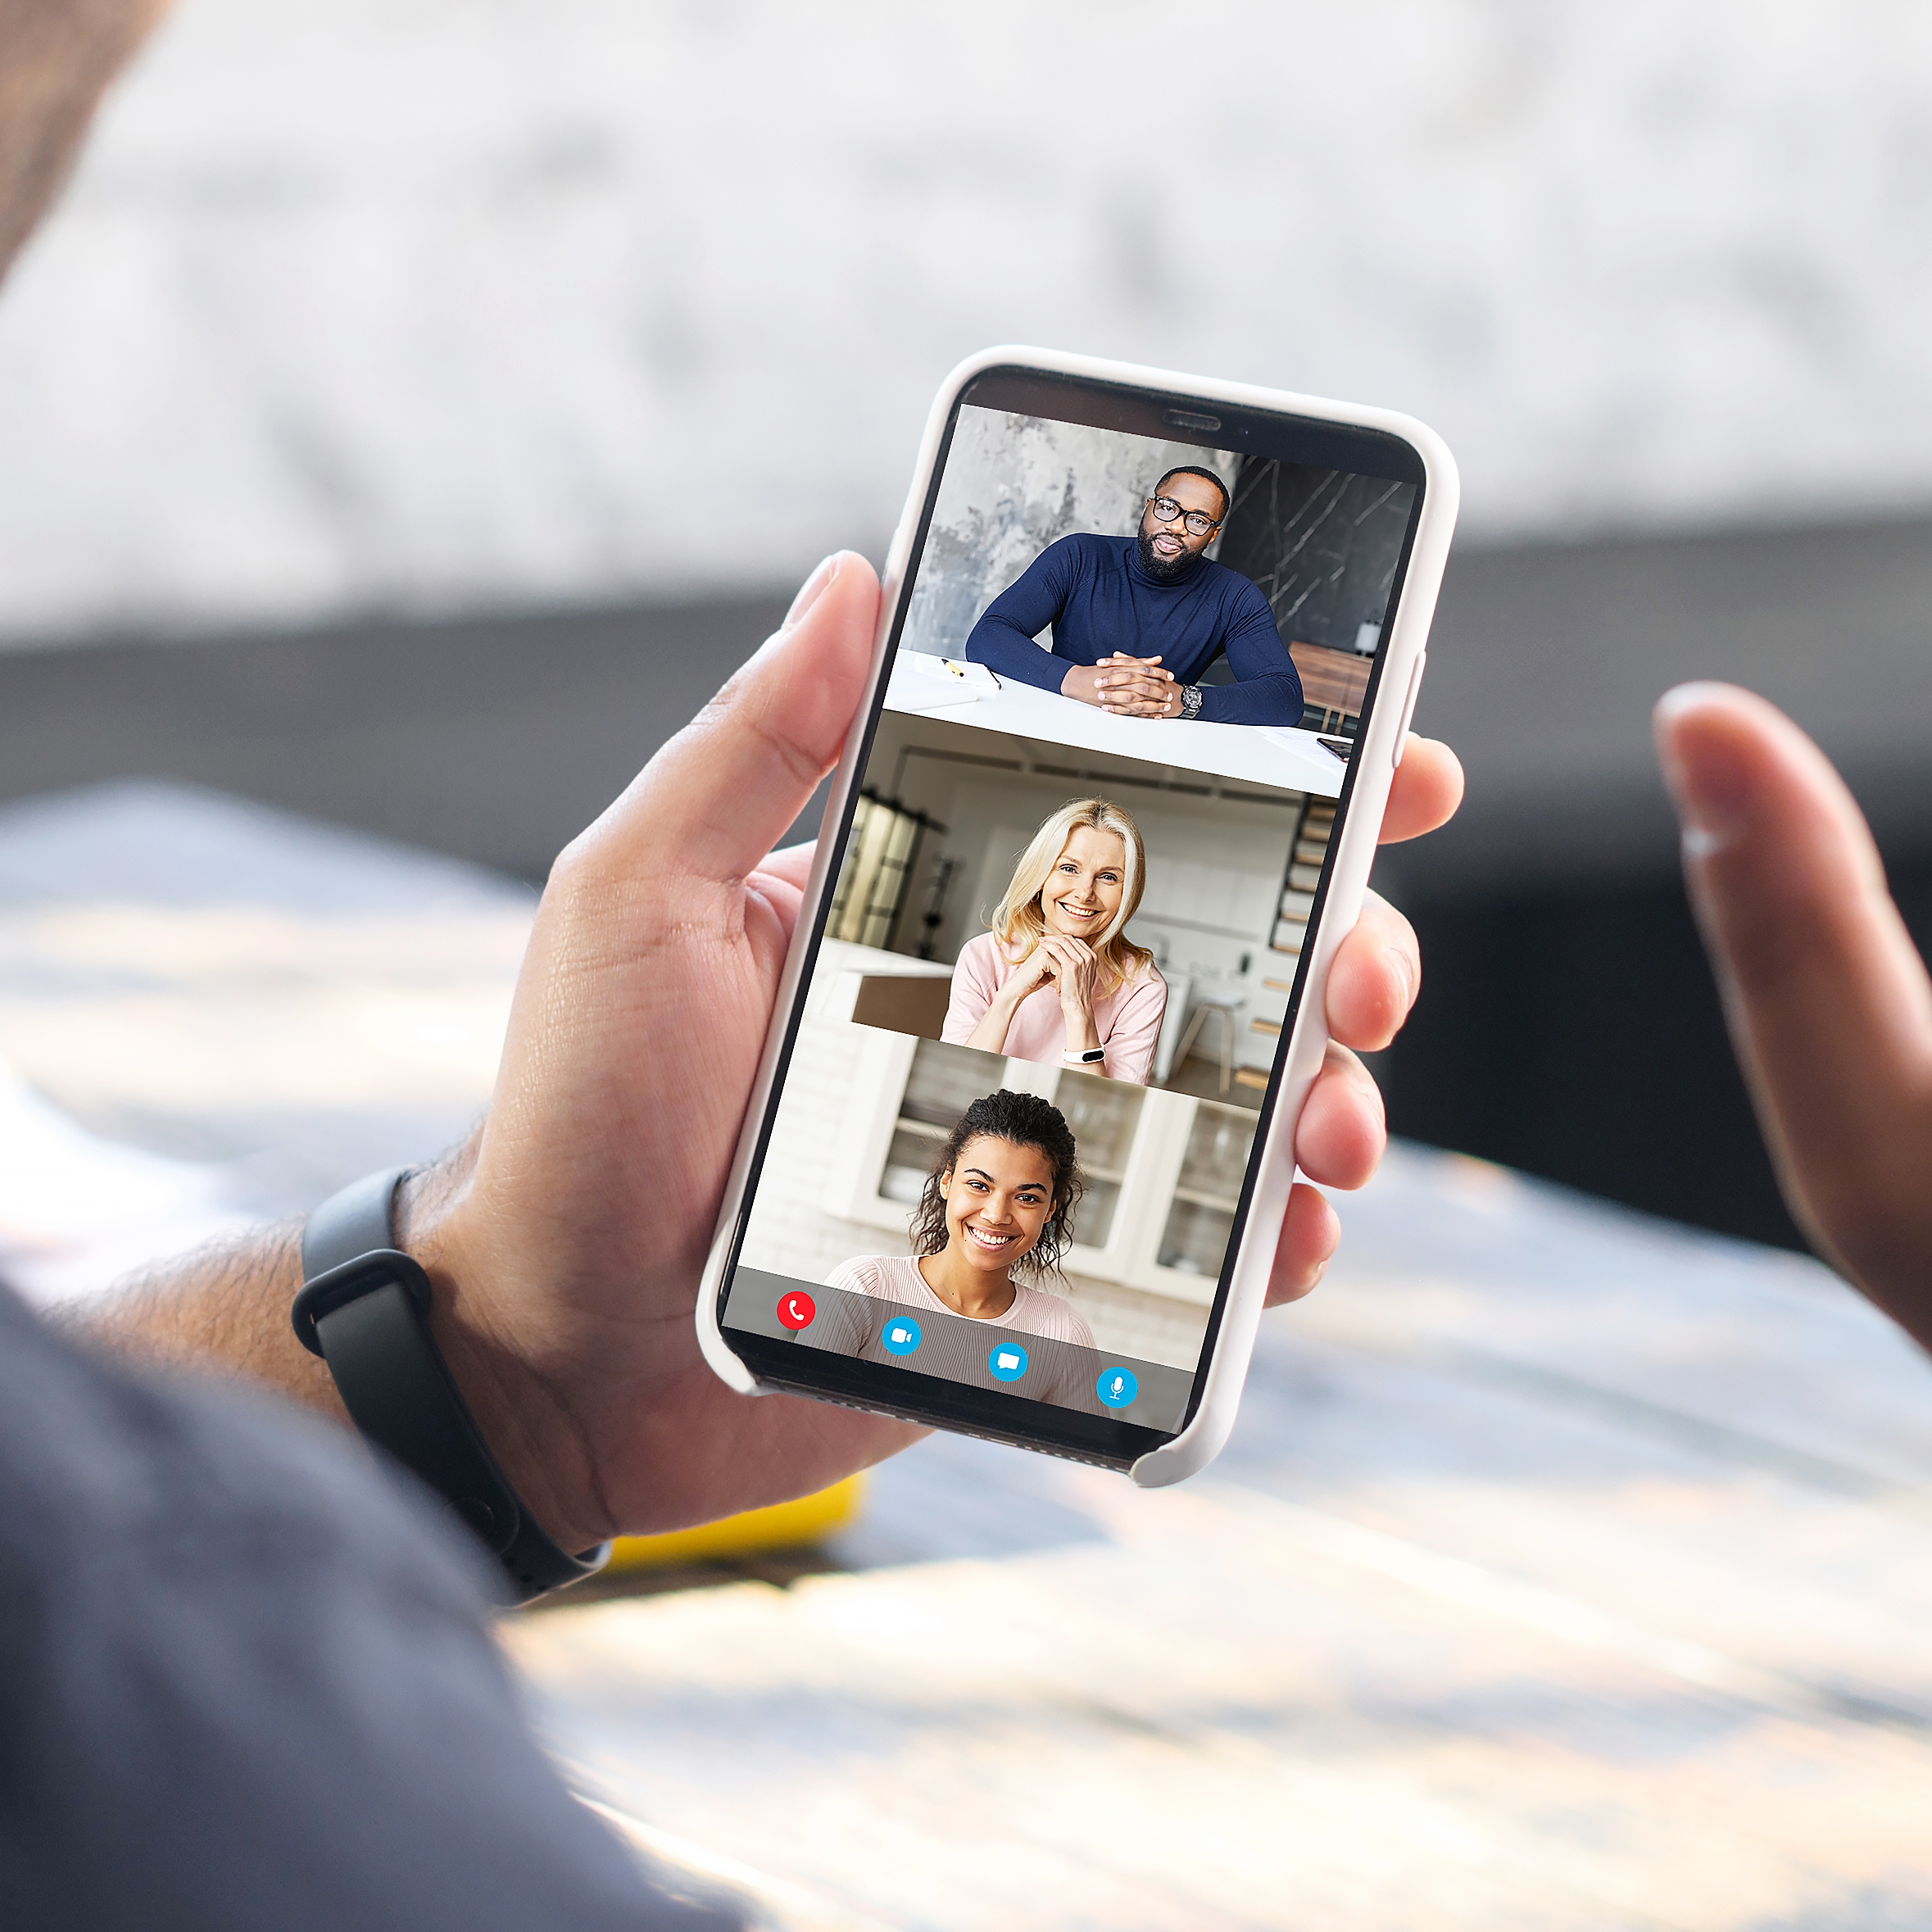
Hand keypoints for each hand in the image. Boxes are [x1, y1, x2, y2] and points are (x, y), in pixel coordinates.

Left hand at [417, 553, 1466, 1546]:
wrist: (548, 1353)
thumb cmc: (573, 1115)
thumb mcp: (639, 895)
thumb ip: (750, 741)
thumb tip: (851, 578)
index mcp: (931, 903)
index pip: (1126, 810)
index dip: (1277, 771)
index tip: (1384, 747)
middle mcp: (1007, 1014)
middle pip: (1234, 952)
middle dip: (1349, 940)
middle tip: (1359, 966)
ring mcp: (1041, 1146)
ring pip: (1249, 1101)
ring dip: (1334, 1095)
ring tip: (1331, 1123)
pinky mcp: (1047, 1277)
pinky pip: (1201, 1259)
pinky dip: (1272, 1249)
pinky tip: (1284, 1242)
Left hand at [1024, 931, 1099, 1014]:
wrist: (1078, 1006)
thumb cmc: (1076, 992)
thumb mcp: (1082, 973)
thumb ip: (1080, 962)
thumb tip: (1069, 953)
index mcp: (1093, 957)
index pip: (1076, 940)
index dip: (1063, 938)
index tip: (1052, 939)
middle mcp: (1090, 956)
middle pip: (1070, 939)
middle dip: (1055, 937)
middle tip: (1044, 938)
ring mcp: (1082, 960)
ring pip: (1064, 941)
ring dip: (1050, 939)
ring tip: (1040, 941)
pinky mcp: (1072, 965)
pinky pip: (1058, 949)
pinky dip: (1048, 945)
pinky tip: (1041, 946)